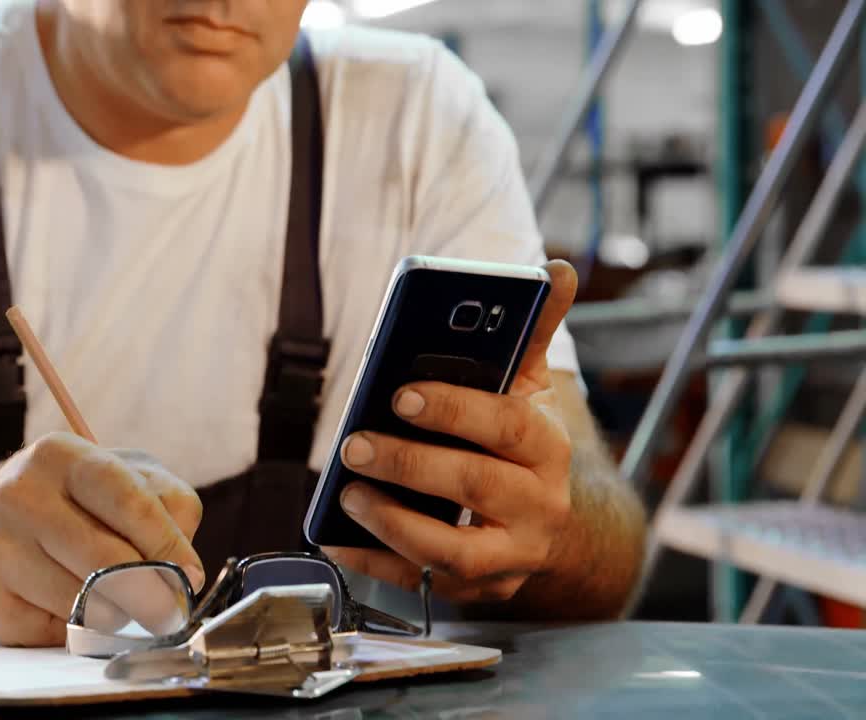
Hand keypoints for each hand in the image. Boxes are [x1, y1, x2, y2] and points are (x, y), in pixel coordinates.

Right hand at [0, 433, 203, 645]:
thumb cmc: (70, 501)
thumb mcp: (123, 475)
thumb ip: (167, 505)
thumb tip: (185, 571)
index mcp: (60, 456)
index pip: (128, 502)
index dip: (167, 544)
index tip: (189, 575)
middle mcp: (19, 497)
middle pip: (106, 561)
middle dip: (152, 596)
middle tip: (171, 614)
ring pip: (84, 603)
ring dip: (117, 615)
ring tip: (120, 603)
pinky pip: (55, 632)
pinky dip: (80, 632)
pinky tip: (75, 609)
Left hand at [324, 260, 579, 604]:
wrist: (557, 528)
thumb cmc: (523, 444)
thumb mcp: (532, 388)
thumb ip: (532, 332)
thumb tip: (555, 269)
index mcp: (548, 447)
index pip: (508, 425)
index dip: (455, 409)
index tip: (401, 393)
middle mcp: (539, 506)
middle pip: (474, 485)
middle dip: (410, 463)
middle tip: (356, 442)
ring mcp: (510, 556)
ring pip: (451, 549)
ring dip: (392, 521)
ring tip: (348, 491)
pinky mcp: (477, 589)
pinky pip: (420, 584)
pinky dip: (374, 563)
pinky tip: (336, 537)